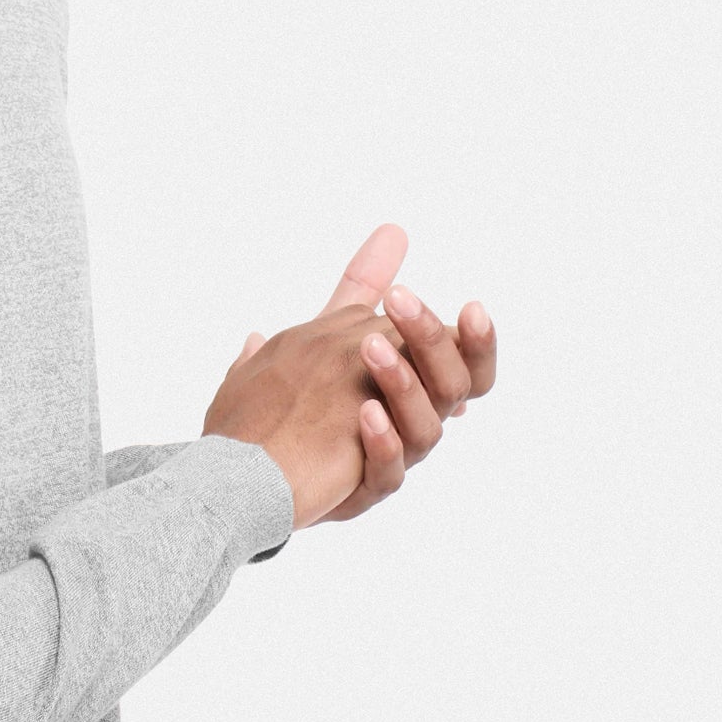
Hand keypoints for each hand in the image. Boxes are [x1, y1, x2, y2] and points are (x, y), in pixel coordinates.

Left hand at [208, 224, 497, 526]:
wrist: (245, 467)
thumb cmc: (295, 398)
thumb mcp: (330, 334)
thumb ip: (366, 287)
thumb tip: (394, 229)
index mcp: (414, 389)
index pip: (465, 365)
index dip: (476, 339)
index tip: (471, 304)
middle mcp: (411, 425)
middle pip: (453, 389)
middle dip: (433, 342)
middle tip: (401, 303)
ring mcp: (388, 460)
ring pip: (425, 430)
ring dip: (402, 383)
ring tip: (371, 348)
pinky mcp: (359, 491)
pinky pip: (386, 476)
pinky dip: (381, 443)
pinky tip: (364, 412)